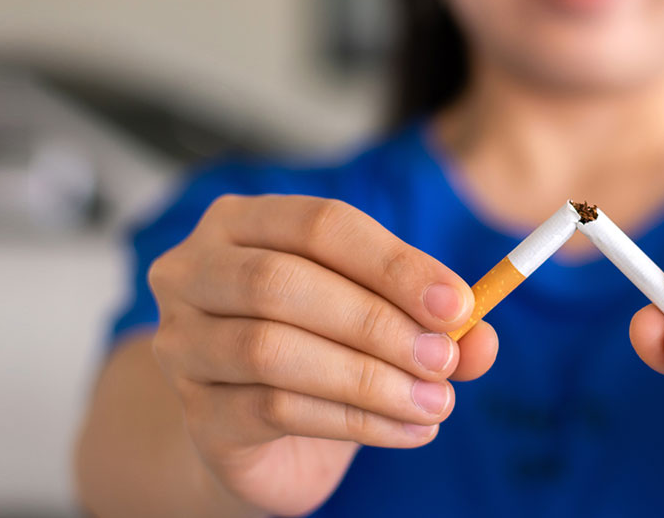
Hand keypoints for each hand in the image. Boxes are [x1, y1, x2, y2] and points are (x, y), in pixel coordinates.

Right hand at [148, 195, 499, 515]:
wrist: (261, 439)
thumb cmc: (320, 354)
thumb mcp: (383, 324)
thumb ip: (433, 323)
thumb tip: (481, 336)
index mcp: (243, 223)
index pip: (319, 224)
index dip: (393, 263)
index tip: (458, 304)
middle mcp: (194, 272)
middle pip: (281, 281)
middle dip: (377, 322)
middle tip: (445, 360)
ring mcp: (182, 344)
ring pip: (272, 350)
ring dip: (368, 379)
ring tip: (434, 404)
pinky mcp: (197, 413)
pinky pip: (272, 409)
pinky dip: (352, 422)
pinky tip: (405, 431)